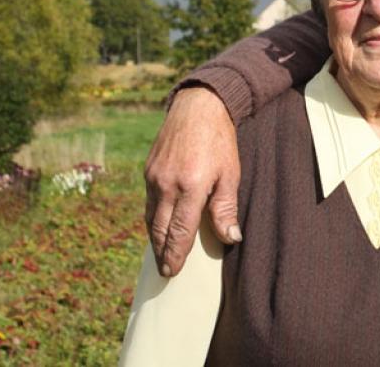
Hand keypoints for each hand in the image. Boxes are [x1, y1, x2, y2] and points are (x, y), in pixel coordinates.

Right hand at [144, 86, 241, 276]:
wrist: (198, 107)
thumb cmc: (220, 141)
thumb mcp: (230, 174)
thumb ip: (226, 208)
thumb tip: (230, 238)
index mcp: (190, 187)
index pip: (179, 232)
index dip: (175, 254)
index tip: (172, 273)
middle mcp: (166, 184)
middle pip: (160, 229)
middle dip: (161, 253)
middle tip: (165, 272)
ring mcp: (153, 177)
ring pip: (151, 217)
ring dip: (154, 238)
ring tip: (160, 255)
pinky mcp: (148, 170)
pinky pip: (149, 202)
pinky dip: (152, 218)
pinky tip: (158, 226)